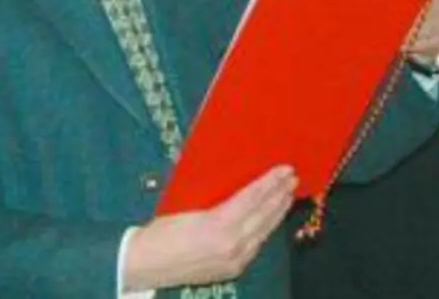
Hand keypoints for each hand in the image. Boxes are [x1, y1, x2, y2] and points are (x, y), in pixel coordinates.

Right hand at [122, 165, 295, 290]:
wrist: (146, 264)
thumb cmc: (161, 230)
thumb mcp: (187, 206)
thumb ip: (215, 198)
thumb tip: (234, 182)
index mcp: (219, 224)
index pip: (252, 198)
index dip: (270, 182)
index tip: (285, 169)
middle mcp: (233, 243)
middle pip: (263, 215)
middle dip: (280, 195)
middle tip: (292, 178)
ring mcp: (235, 259)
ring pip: (264, 232)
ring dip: (277, 212)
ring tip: (287, 196)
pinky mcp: (233, 269)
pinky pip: (256, 245)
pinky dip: (266, 229)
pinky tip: (270, 220)